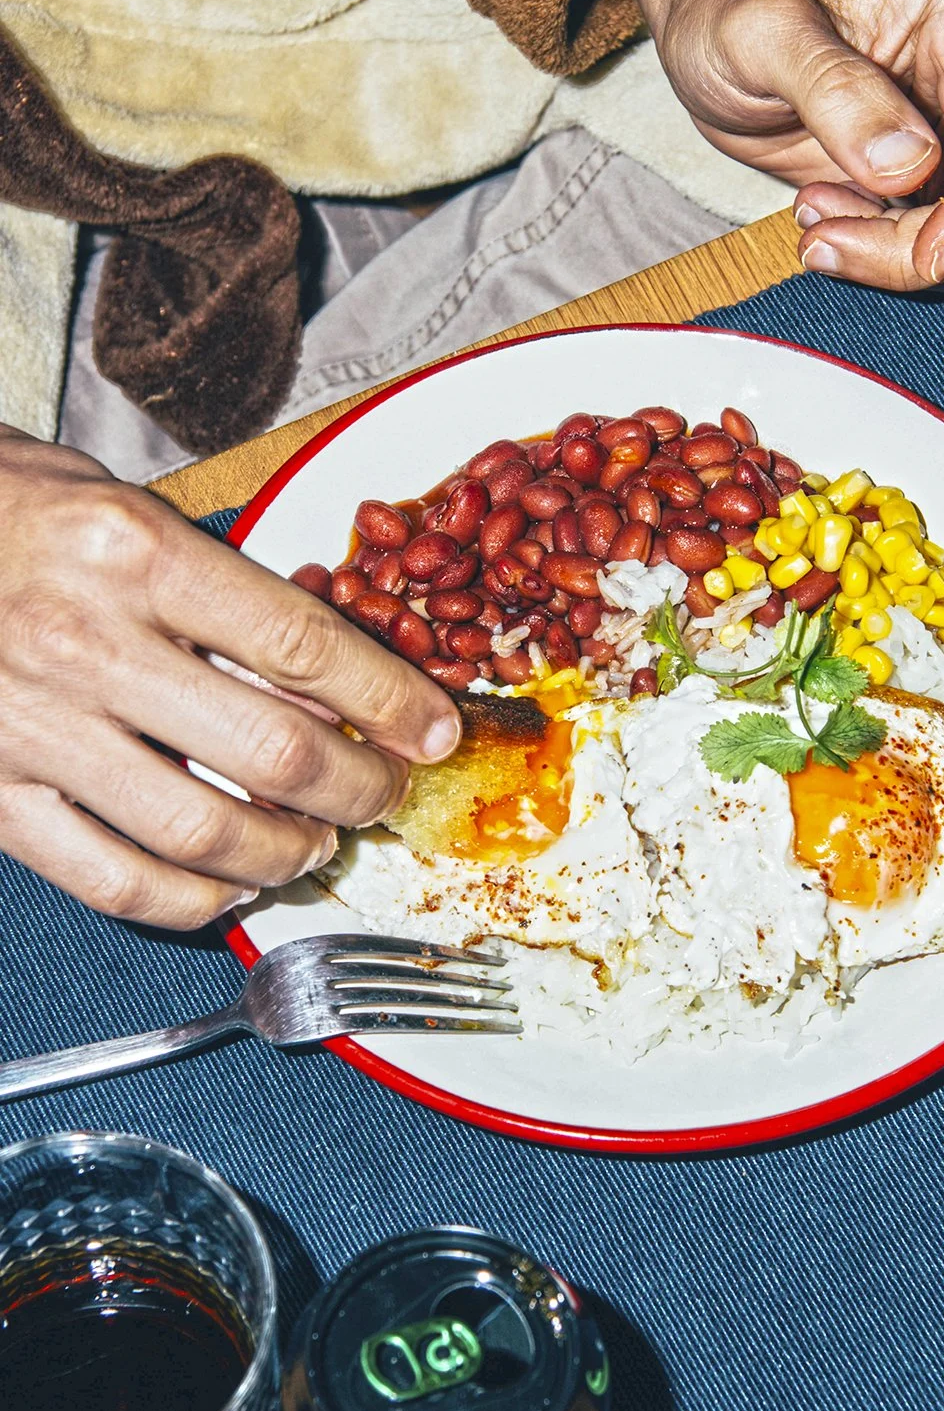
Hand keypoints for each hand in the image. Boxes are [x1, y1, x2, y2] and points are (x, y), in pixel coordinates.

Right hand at [0, 430, 460, 928]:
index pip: (305, 645)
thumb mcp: (129, 510)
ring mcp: (34, 726)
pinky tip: (225, 887)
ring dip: (285, 853)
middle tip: (383, 794)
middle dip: (360, 789)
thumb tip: (332, 677)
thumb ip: (223, 589)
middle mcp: (87, 641)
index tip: (434, 730)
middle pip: (274, 751)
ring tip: (314, 845)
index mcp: (137, 552)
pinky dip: (188, 900)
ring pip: (202, 831)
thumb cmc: (14, 512)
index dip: (392, 701)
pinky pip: (112, 878)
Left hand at [614, 0, 943, 290]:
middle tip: (826, 241)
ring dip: (902, 260)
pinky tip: (824, 213)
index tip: (927, 257)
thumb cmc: (735, 12)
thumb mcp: (763, 33)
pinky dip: (889, 259)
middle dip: (929, 250)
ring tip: (815, 214)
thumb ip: (836, 91)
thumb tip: (909, 167)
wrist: (713, 36)